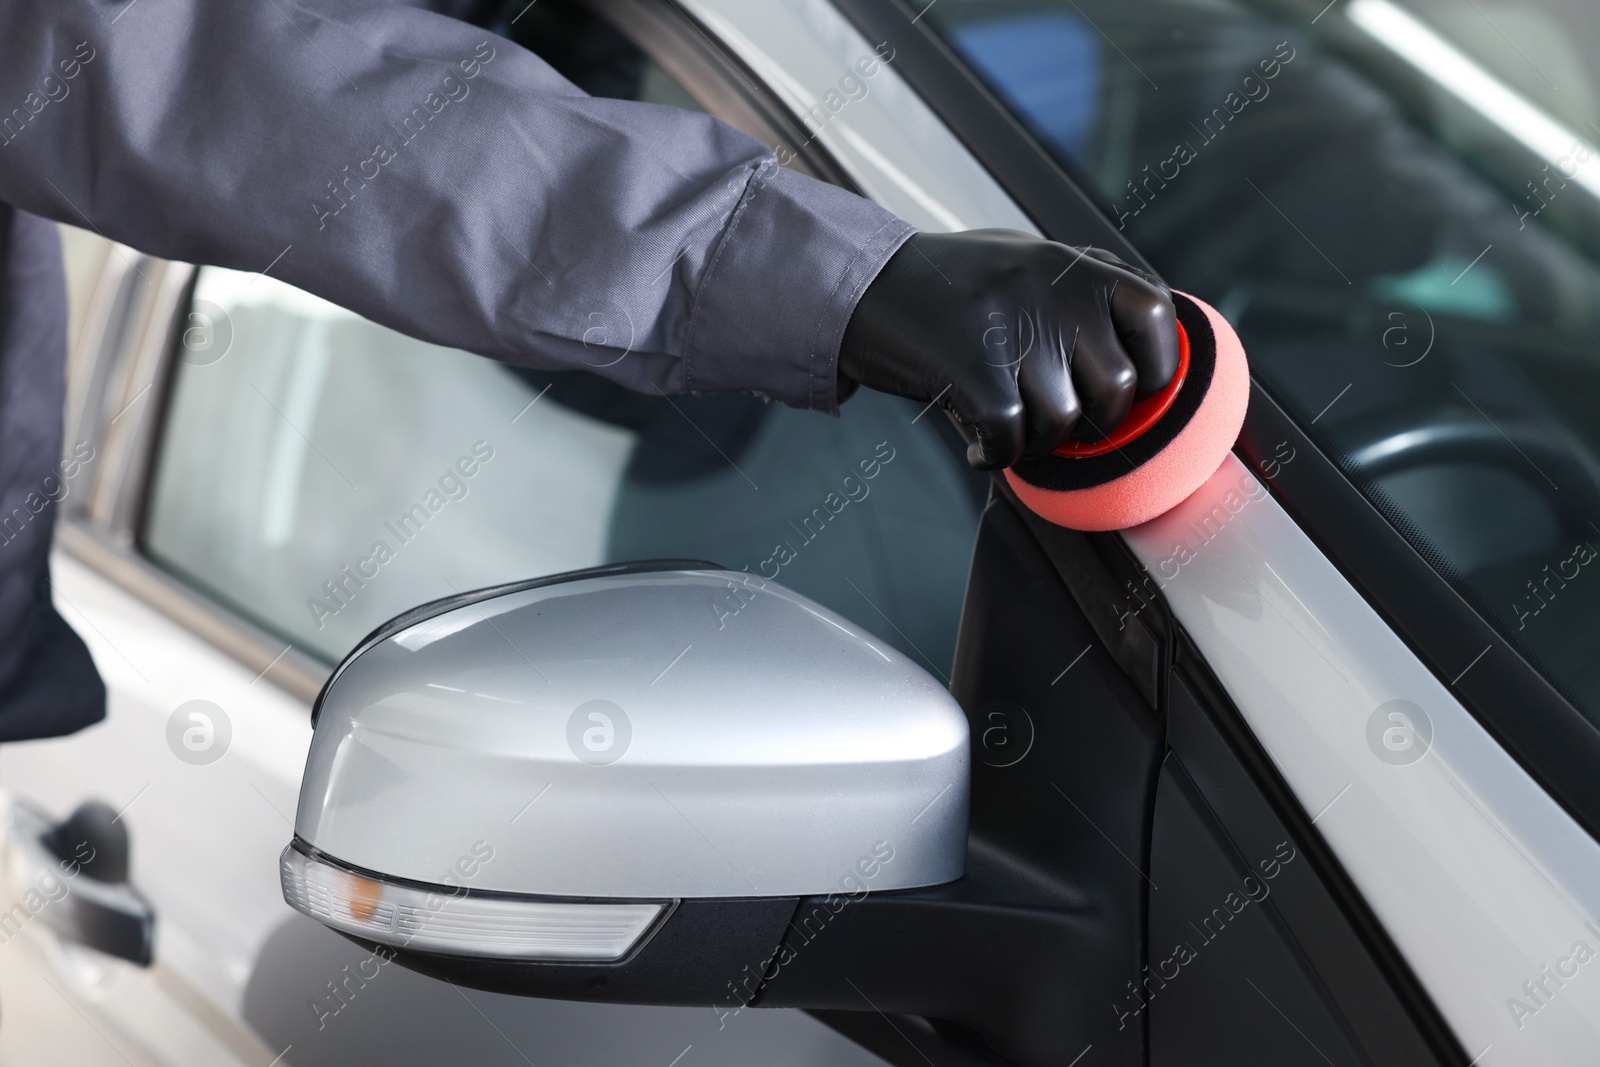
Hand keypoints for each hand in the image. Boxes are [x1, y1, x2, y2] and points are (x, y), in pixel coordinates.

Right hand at [838, 229, 1179, 469]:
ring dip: (1036, 442)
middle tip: (1058, 422)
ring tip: (1007, 428)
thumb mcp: (1023, 261)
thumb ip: (1082, 290)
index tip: (1132, 391)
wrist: (862, 284)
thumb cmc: (946, 285)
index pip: (1156, 314)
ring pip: (1062, 421)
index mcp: (1070, 264)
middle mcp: (1050, 289)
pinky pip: (1010, 438)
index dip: (1156, 365)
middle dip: (1091, 422)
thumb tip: (1150, 338)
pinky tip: (978, 445)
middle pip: (1116, 386)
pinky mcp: (971, 366)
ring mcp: (1011, 327)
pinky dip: (994, 454)